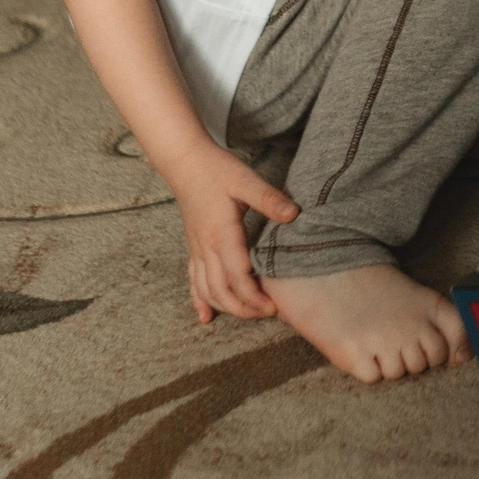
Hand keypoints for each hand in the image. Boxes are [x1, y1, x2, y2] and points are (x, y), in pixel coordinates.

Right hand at [167, 148, 299, 322]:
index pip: (236, 276)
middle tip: (268, 313)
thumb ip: (269, 198)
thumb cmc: (215, 169)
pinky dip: (199, 300)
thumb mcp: (245, 179)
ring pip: (206, 290)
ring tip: (248, 315)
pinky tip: (205, 317)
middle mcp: (206, 247)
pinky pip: (193, 280)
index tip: (273, 307)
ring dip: (225, 307)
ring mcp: (197, 249)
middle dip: (243, 308)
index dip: (254, 296)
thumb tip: (294, 214)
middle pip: (220, 291)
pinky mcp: (193, 247)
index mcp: (221, 234)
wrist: (184, 161)